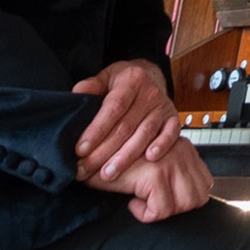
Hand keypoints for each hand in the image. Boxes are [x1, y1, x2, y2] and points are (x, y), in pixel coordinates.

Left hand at [72, 58, 178, 184]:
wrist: (151, 76)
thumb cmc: (123, 82)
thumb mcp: (106, 77)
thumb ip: (92, 85)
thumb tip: (77, 93)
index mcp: (132, 80)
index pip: (113, 107)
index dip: (97, 130)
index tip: (80, 149)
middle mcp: (150, 93)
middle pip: (126, 126)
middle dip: (105, 151)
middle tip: (86, 169)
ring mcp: (163, 106)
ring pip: (145, 134)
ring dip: (126, 156)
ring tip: (108, 173)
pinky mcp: (173, 118)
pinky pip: (171, 133)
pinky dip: (162, 145)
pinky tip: (149, 158)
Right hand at [103, 136, 214, 222]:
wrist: (95, 152)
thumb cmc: (120, 161)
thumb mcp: (153, 162)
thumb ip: (171, 173)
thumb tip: (188, 200)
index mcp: (185, 149)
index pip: (204, 185)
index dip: (186, 199)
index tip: (162, 199)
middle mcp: (183, 153)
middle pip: (199, 197)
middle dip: (178, 208)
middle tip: (155, 205)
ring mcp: (171, 163)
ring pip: (184, 205)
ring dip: (164, 211)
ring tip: (145, 203)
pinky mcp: (155, 175)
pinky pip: (160, 211)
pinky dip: (145, 214)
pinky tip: (132, 203)